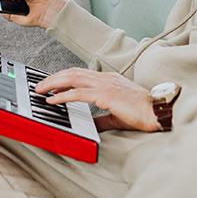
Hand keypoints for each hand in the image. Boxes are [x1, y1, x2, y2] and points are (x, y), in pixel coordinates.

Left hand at [35, 68, 161, 131]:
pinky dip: (62, 96)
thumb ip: (102, 119)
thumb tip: (91, 125)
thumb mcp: (117, 115)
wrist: (157, 110)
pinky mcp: (105, 95)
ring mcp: (105, 84)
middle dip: (53, 78)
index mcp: (108, 80)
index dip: (64, 78)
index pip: (80, 74)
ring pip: (72, 78)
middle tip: (39, 85)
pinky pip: (78, 93)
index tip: (52, 85)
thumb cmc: (142, 113)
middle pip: (73, 72)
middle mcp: (105, 78)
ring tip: (40, 90)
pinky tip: (52, 100)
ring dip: (53, 83)